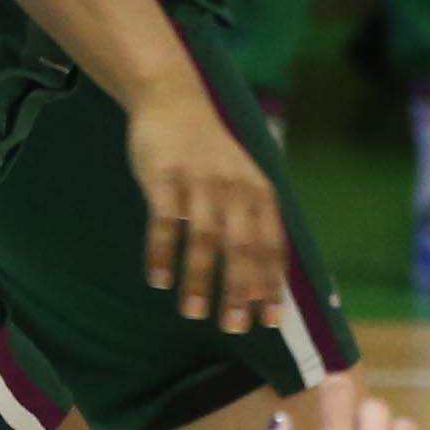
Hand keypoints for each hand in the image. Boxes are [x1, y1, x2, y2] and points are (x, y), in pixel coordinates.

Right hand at [125, 85, 289, 334]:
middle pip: (242, 247)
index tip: (269, 320)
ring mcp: (199, 181)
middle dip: (239, 290)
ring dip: (200, 279)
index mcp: (259, 192)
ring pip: (204, 238)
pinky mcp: (165, 176)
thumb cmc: (211, 154)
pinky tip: (159, 280)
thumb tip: (265, 279)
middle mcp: (234, 187)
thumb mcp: (244, 180)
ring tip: (194, 313)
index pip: (271, 245)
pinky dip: (162, 253)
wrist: (174, 102)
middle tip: (234, 328)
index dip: (270, 284)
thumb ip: (254, 221)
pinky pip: (164, 221)